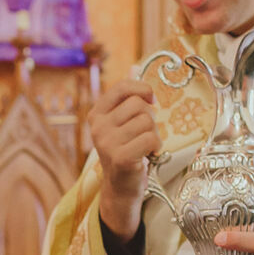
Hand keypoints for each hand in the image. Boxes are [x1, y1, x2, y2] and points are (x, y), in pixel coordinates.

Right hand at [89, 77, 161, 238]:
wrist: (121, 188)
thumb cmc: (126, 151)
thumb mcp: (123, 122)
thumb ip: (127, 96)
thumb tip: (134, 67)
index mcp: (97, 114)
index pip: (122, 88)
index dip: (142, 89)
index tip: (151, 100)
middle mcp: (98, 126)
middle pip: (138, 104)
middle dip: (150, 119)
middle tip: (144, 135)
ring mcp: (107, 142)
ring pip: (147, 121)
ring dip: (154, 135)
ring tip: (145, 147)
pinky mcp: (120, 157)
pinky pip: (150, 138)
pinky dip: (156, 147)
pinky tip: (148, 156)